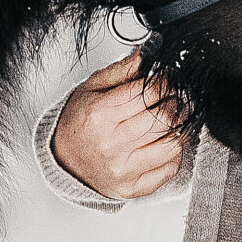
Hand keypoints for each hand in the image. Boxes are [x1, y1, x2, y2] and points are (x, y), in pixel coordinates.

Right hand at [50, 51, 185, 199]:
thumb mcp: (92, 88)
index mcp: (100, 114)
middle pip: (163, 117)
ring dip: (179, 128)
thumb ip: (123, 70)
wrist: (63, 161)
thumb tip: (150, 54)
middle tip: (173, 99)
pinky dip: (174, 154)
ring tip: (171, 121)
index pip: (148, 93)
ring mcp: (122, 169)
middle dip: (175, 103)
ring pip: (172, 144)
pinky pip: (169, 169)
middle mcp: (111, 144)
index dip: (164, 83)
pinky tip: (163, 144)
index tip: (166, 80)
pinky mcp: (132, 187)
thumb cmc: (78, 123)